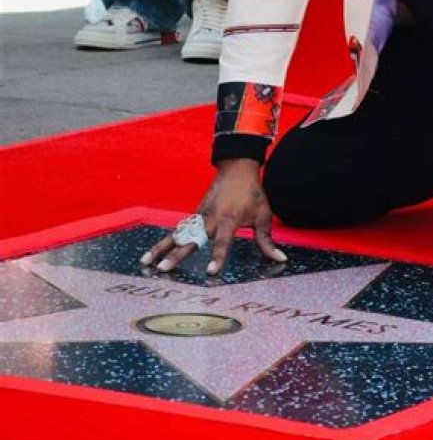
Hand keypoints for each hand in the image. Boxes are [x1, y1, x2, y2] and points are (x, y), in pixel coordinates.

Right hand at [140, 158, 286, 275]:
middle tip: (163, 269)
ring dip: (162, 247)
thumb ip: (267, 241)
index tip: (210, 272)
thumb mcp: (263, 215)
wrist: (237, 167)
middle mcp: (211, 218)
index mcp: (229, 219)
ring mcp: (200, 214)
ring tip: (146, 261)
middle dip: (177, 254)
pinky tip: (152, 252)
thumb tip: (280, 260)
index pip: (223, 242)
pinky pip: (179, 228)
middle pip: (192, 239)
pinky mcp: (195, 213)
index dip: (218, 258)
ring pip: (179, 233)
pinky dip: (165, 239)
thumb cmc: (252, 193)